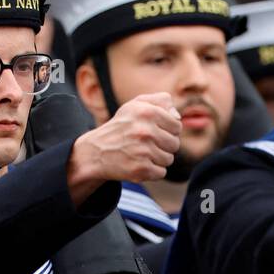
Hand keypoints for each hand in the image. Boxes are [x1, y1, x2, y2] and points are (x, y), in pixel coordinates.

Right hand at [67, 92, 181, 203]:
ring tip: (140, 154)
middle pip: (175, 144)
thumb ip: (161, 101)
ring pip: (168, 159)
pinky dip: (151, 171)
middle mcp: (145, 131)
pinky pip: (161, 173)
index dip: (167, 130)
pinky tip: (138, 164)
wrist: (96, 152)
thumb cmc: (121, 127)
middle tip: (145, 145)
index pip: (177, 126)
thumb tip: (178, 116)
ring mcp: (142, 151)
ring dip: (157, 159)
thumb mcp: (136, 105)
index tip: (153, 132)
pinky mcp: (140, 169)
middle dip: (163, 146)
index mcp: (147, 112)